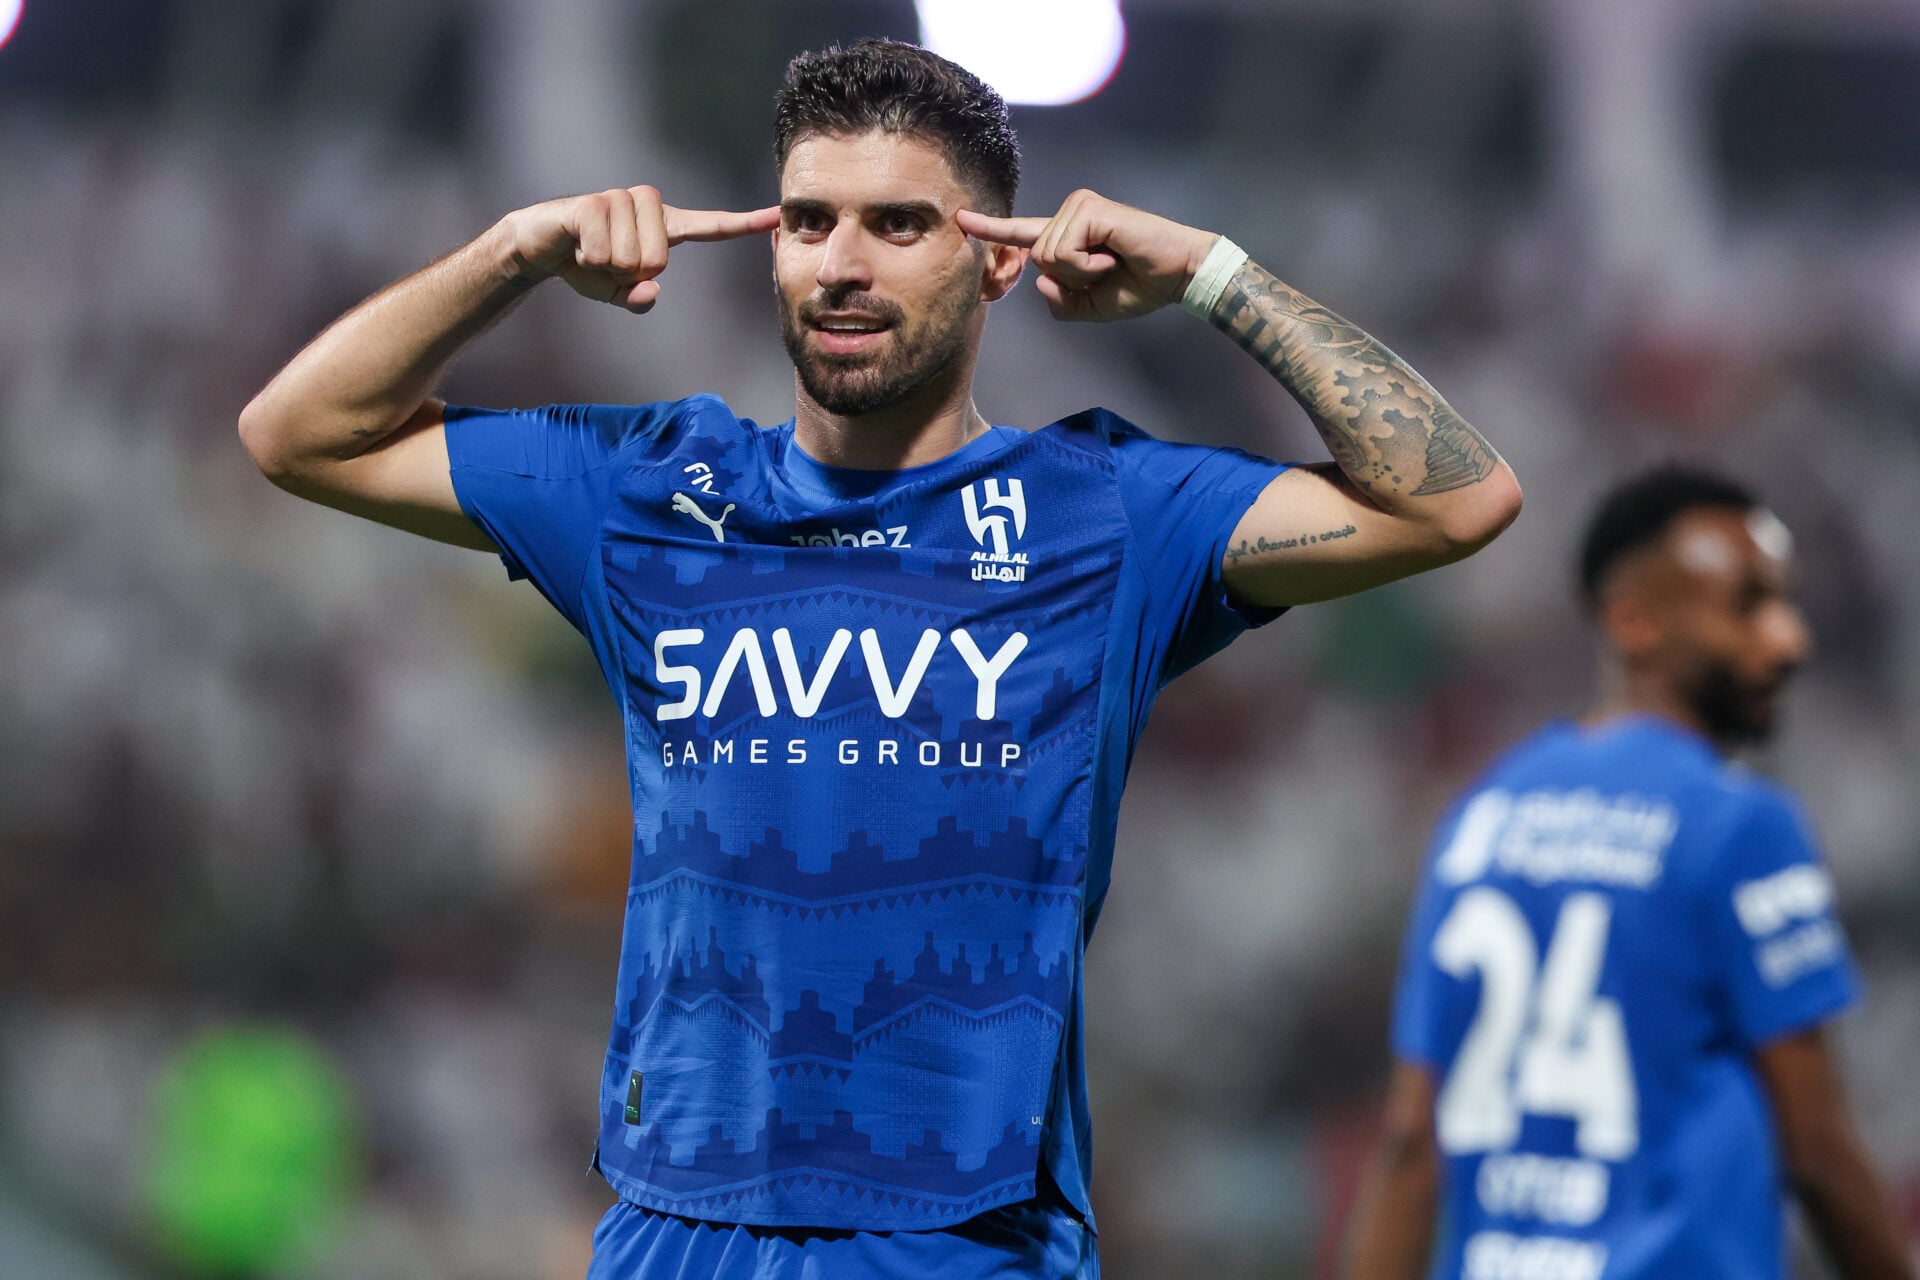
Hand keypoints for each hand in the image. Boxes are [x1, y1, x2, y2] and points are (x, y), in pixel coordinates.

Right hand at [496, 187, 778, 312]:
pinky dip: (588, 260)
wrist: (540, 246)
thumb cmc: (587, 265)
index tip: (776, 217)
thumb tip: (649, 292)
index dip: (742, 224)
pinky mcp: (592, 203)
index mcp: (664, 227)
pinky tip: (577, 246)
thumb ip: (638, 299)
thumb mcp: (618, 293)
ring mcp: (620, 200)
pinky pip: (604, 250)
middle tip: (607, 262)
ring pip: (633, 257)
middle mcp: (647, 206)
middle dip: (630, 274)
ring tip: (591, 251)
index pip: (710, 226)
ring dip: (606, 267)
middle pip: (660, 260)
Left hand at [957, 191, 1217, 321]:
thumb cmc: (1140, 286)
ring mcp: (1077, 206)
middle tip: (1108, 270)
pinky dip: (1088, 266)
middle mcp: (1068, 213)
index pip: (1021, 233)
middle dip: (1071, 279)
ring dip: (1081, 272)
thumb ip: (1059, 301)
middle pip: (1036, 258)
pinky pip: (1063, 251)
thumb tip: (1041, 278)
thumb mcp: (1090, 306)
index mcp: (1066, 235)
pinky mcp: (1088, 208)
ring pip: (1047, 256)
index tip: (960, 218)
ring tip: (1113, 261)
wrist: (1178, 276)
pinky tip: (1113, 256)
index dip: (990, 228)